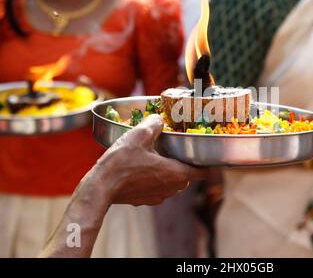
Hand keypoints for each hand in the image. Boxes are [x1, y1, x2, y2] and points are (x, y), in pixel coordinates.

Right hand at [85, 114, 205, 205]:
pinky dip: (155, 180)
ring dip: (169, 172)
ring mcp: (158, 197)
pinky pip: (157, 189)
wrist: (100, 187)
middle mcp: (171, 189)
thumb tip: (158, 118)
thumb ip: (154, 124)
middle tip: (176, 150)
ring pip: (172, 184)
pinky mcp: (144, 200)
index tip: (202, 154)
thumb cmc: (121, 161)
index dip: (205, 163)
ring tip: (159, 157)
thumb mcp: (139, 135)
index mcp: (176, 173)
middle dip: (184, 165)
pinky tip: (143, 169)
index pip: (202, 172)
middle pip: (187, 177)